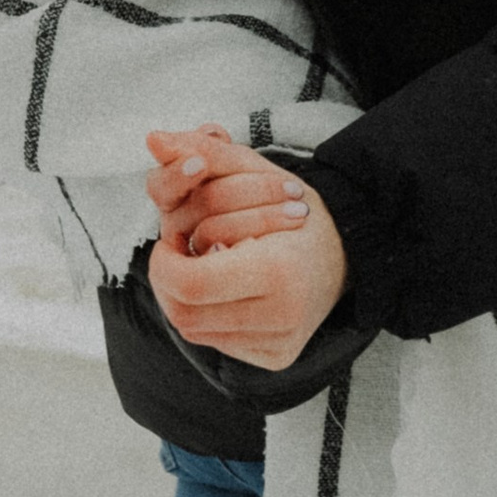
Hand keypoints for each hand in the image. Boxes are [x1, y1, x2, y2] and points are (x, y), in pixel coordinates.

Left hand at [144, 125, 349, 370]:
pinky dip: (209, 314)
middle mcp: (283, 315)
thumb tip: (153, 139)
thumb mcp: (249, 169)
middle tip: (180, 252)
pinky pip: (217, 342)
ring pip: (195, 330)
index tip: (173, 240)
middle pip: (184, 313)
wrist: (343, 250)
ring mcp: (280, 341)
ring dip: (184, 297)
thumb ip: (202, 153)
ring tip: (202, 266)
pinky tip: (225, 290)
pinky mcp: (277, 356)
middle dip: (169, 280)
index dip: (166, 263)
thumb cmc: (293, 206)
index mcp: (277, 271)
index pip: (188, 284)